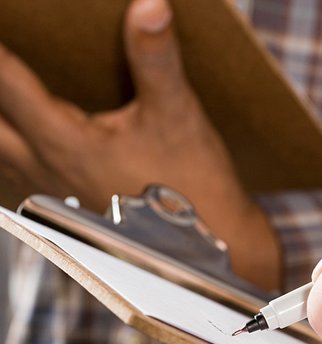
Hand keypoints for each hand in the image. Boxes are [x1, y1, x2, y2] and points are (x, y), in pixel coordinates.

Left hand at [0, 0, 278, 289]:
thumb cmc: (193, 187)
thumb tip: (149, 6)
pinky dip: (1, 152)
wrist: (208, 247)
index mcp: (64, 141)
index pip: (5, 80)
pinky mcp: (57, 207)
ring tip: (3, 99)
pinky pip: (5, 175)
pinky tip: (13, 143)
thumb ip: (156, 57)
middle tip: (1, 58)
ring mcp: (45, 190)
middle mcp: (42, 166)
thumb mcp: (177, 115)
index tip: (1, 19)